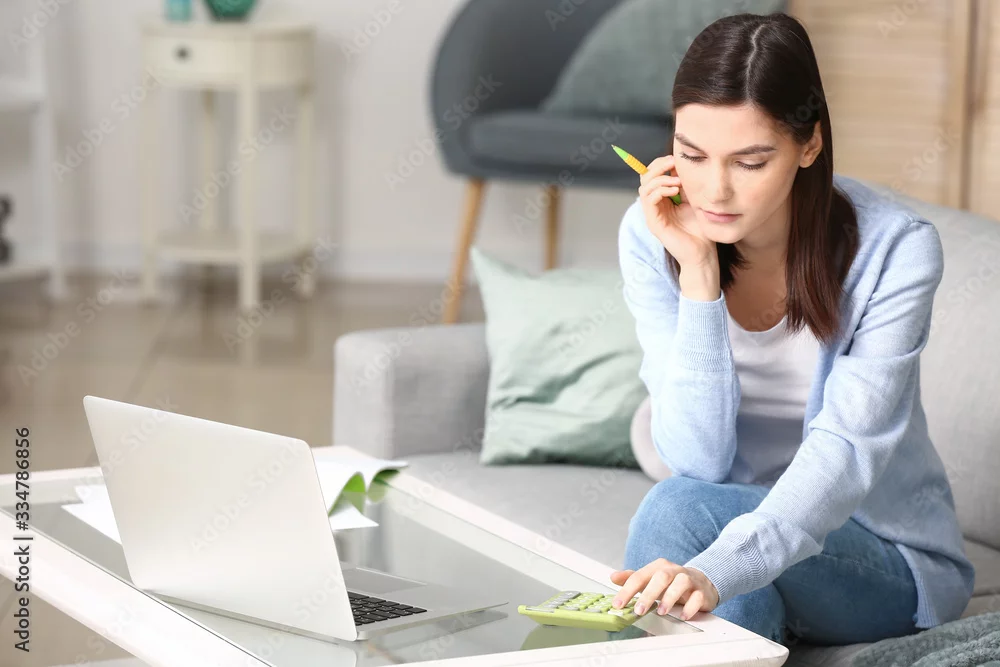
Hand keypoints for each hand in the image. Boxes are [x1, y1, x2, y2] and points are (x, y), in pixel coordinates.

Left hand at [610, 558, 719, 620]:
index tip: (618, 604)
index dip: (627, 590)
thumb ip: (632, 578)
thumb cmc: (671, 582)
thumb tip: (613, 577)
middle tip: (639, 610)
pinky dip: (690, 607)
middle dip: (649, 594)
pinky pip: (697, 597)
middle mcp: (674, 570)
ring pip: (681, 583)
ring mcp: (689, 580)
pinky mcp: (702, 592)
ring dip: (670, 597)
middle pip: (661, 577)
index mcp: (658, 567)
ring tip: (661, 611)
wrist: (702, 582)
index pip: (640, 576)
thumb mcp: (651, 579)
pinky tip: (682, 616)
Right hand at [638, 155, 715, 269]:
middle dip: (658, 166)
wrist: (703, 253)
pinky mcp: (654, 223)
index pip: (653, 175)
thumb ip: (688, 185)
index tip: (676, 159)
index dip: (661, 163)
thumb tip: (685, 165)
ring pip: (644, 187)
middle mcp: (655, 206)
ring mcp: (653, 214)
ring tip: (677, 181)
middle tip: (673, 163)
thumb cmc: (702, 230)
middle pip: (645, 178)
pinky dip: (660, 190)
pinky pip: (649, 200)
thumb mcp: (696, 200)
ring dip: (660, 179)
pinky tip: (675, 191)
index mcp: (664, 199)